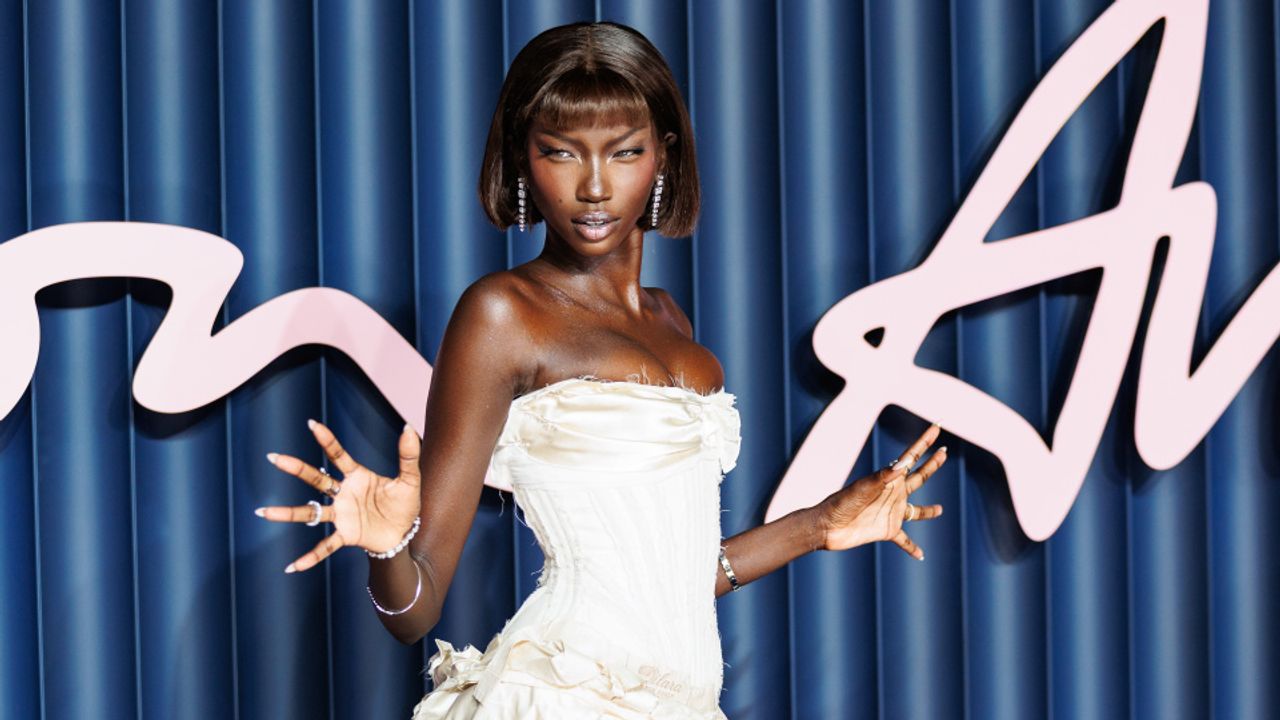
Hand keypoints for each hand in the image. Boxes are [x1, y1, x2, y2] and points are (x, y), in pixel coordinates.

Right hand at [257, 419, 422, 572]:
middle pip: (316, 479)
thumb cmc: (404, 504)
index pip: (338, 455)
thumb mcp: (410, 479)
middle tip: (274, 457)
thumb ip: (408, 455)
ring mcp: (342, 515)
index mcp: (357, 476)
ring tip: (263, 512)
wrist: (405, 534)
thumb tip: (408, 428)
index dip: (326, 440)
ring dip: (289, 513)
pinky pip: (326, 546)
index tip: (312, 424)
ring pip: (311, 513)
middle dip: (296, 468)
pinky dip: (311, 556)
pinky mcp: (346, 535)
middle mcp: (344, 494)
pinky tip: (294, 566)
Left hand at [812, 423, 947, 559]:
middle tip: (944, 452)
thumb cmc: (841, 502)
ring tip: (940, 509)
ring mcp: (892, 513)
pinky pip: (905, 540)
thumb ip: (883, 476)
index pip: (912, 457)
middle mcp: (893, 494)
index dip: (925, 442)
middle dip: (932, 465)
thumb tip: (905, 463)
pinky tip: (921, 555)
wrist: (826, 526)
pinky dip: (913, 547)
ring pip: (916, 511)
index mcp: (889, 479)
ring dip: (928, 512)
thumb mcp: (862, 487)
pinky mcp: (887, 531)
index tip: (937, 427)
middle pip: (919, 477)